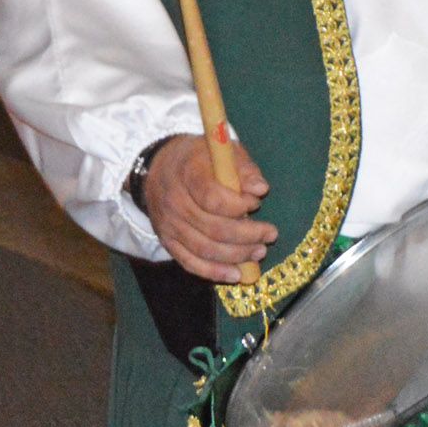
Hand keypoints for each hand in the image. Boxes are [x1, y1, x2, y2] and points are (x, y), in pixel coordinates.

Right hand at [141, 134, 277, 284]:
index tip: (256, 202)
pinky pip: (190, 263)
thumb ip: (244, 169)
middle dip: (247, 235)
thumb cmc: (198, 158)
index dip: (239, 206)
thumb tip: (260, 190)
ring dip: (236, 256)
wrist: (157, 169)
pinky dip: (214, 272)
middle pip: (212, 228)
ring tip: (259, 252)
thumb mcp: (222, 151)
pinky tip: (236, 275)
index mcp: (187, 174)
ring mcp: (168, 225)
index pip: (212, 198)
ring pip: (204, 249)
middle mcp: (174, 202)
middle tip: (270, 234)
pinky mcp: (167, 241)